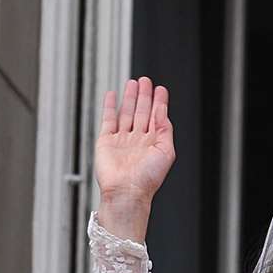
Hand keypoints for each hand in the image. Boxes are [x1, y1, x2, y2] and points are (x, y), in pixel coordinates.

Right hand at [94, 77, 173, 237]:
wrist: (126, 191)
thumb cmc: (147, 179)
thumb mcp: (166, 152)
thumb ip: (165, 131)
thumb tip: (164, 113)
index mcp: (154, 143)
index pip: (157, 117)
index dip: (159, 102)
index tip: (161, 89)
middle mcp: (138, 140)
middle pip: (142, 112)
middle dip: (144, 96)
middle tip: (146, 80)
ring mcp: (122, 139)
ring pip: (126, 113)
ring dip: (130, 98)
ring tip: (133, 83)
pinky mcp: (106, 140)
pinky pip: (108, 119)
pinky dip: (109, 106)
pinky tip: (112, 95)